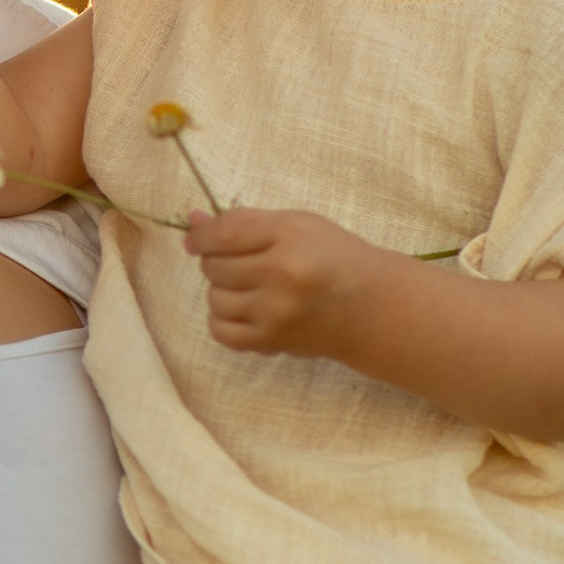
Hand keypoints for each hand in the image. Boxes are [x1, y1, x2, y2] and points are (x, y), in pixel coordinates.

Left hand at [186, 204, 385, 357]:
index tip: (196, 240)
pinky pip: (221, 331)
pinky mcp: (273, 341)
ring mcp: (276, 313)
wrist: (370, 307)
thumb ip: (244, 221)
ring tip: (249, 286)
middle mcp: (282, 275)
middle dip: (218, 262)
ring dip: (223, 291)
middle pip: (215, 267)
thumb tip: (193, 222)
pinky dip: (224, 320)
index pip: (224, 234)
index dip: (201, 236)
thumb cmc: (333, 256)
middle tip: (242, 263)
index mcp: (289, 237)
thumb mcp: (296, 224)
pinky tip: (244, 310)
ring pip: (215, 299)